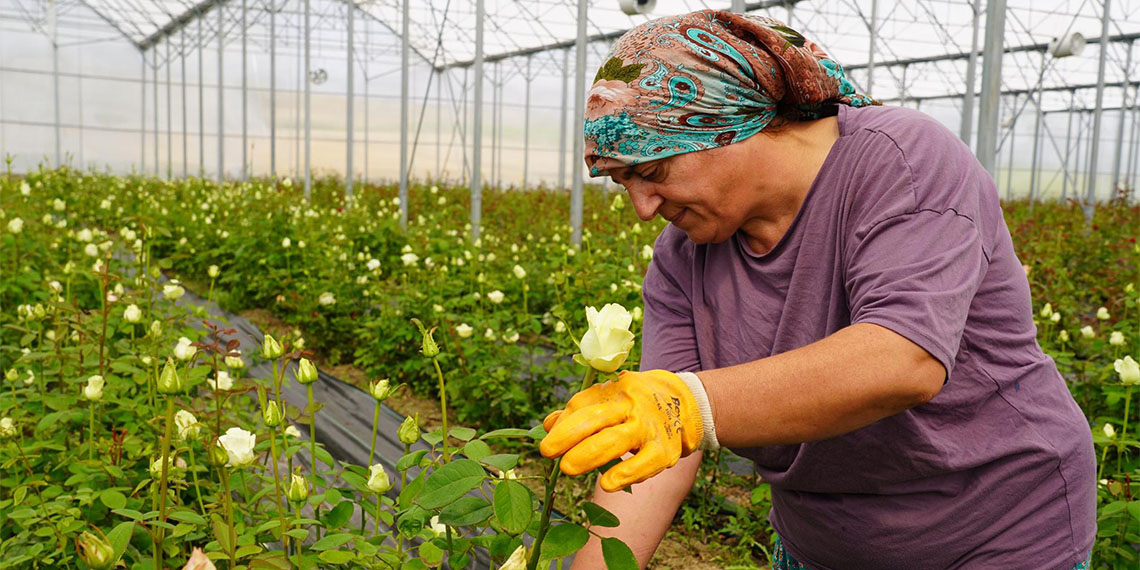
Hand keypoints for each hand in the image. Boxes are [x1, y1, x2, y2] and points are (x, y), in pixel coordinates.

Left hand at [539, 370, 703, 491]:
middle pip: (596, 418)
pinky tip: (606, 483)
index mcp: (614, 390)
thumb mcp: (609, 398)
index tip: (546, 443)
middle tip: (548, 452)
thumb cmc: (635, 404)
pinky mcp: (666, 450)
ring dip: (589, 455)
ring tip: (567, 468)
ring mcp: (649, 427)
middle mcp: (631, 405)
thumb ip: (578, 410)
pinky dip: (625, 474)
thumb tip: (547, 425)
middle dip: (568, 435)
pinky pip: (644, 463)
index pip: (583, 404)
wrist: (685, 402)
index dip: (562, 424)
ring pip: (616, 440)